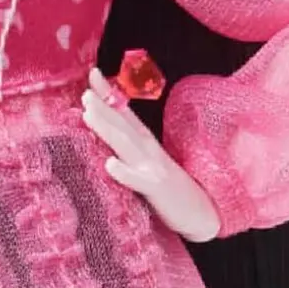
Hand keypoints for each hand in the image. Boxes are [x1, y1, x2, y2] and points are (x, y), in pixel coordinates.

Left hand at [81, 67, 220, 242]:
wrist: (203, 213)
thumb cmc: (171, 189)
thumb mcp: (148, 163)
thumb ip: (130, 147)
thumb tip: (106, 131)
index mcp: (145, 143)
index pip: (124, 114)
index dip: (109, 94)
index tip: (93, 74)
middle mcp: (149, 150)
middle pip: (123, 124)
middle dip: (103, 106)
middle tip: (85, 92)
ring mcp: (153, 168)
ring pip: (127, 145)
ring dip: (107, 128)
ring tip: (88, 114)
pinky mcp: (158, 189)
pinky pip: (138, 181)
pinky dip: (124, 172)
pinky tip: (110, 164)